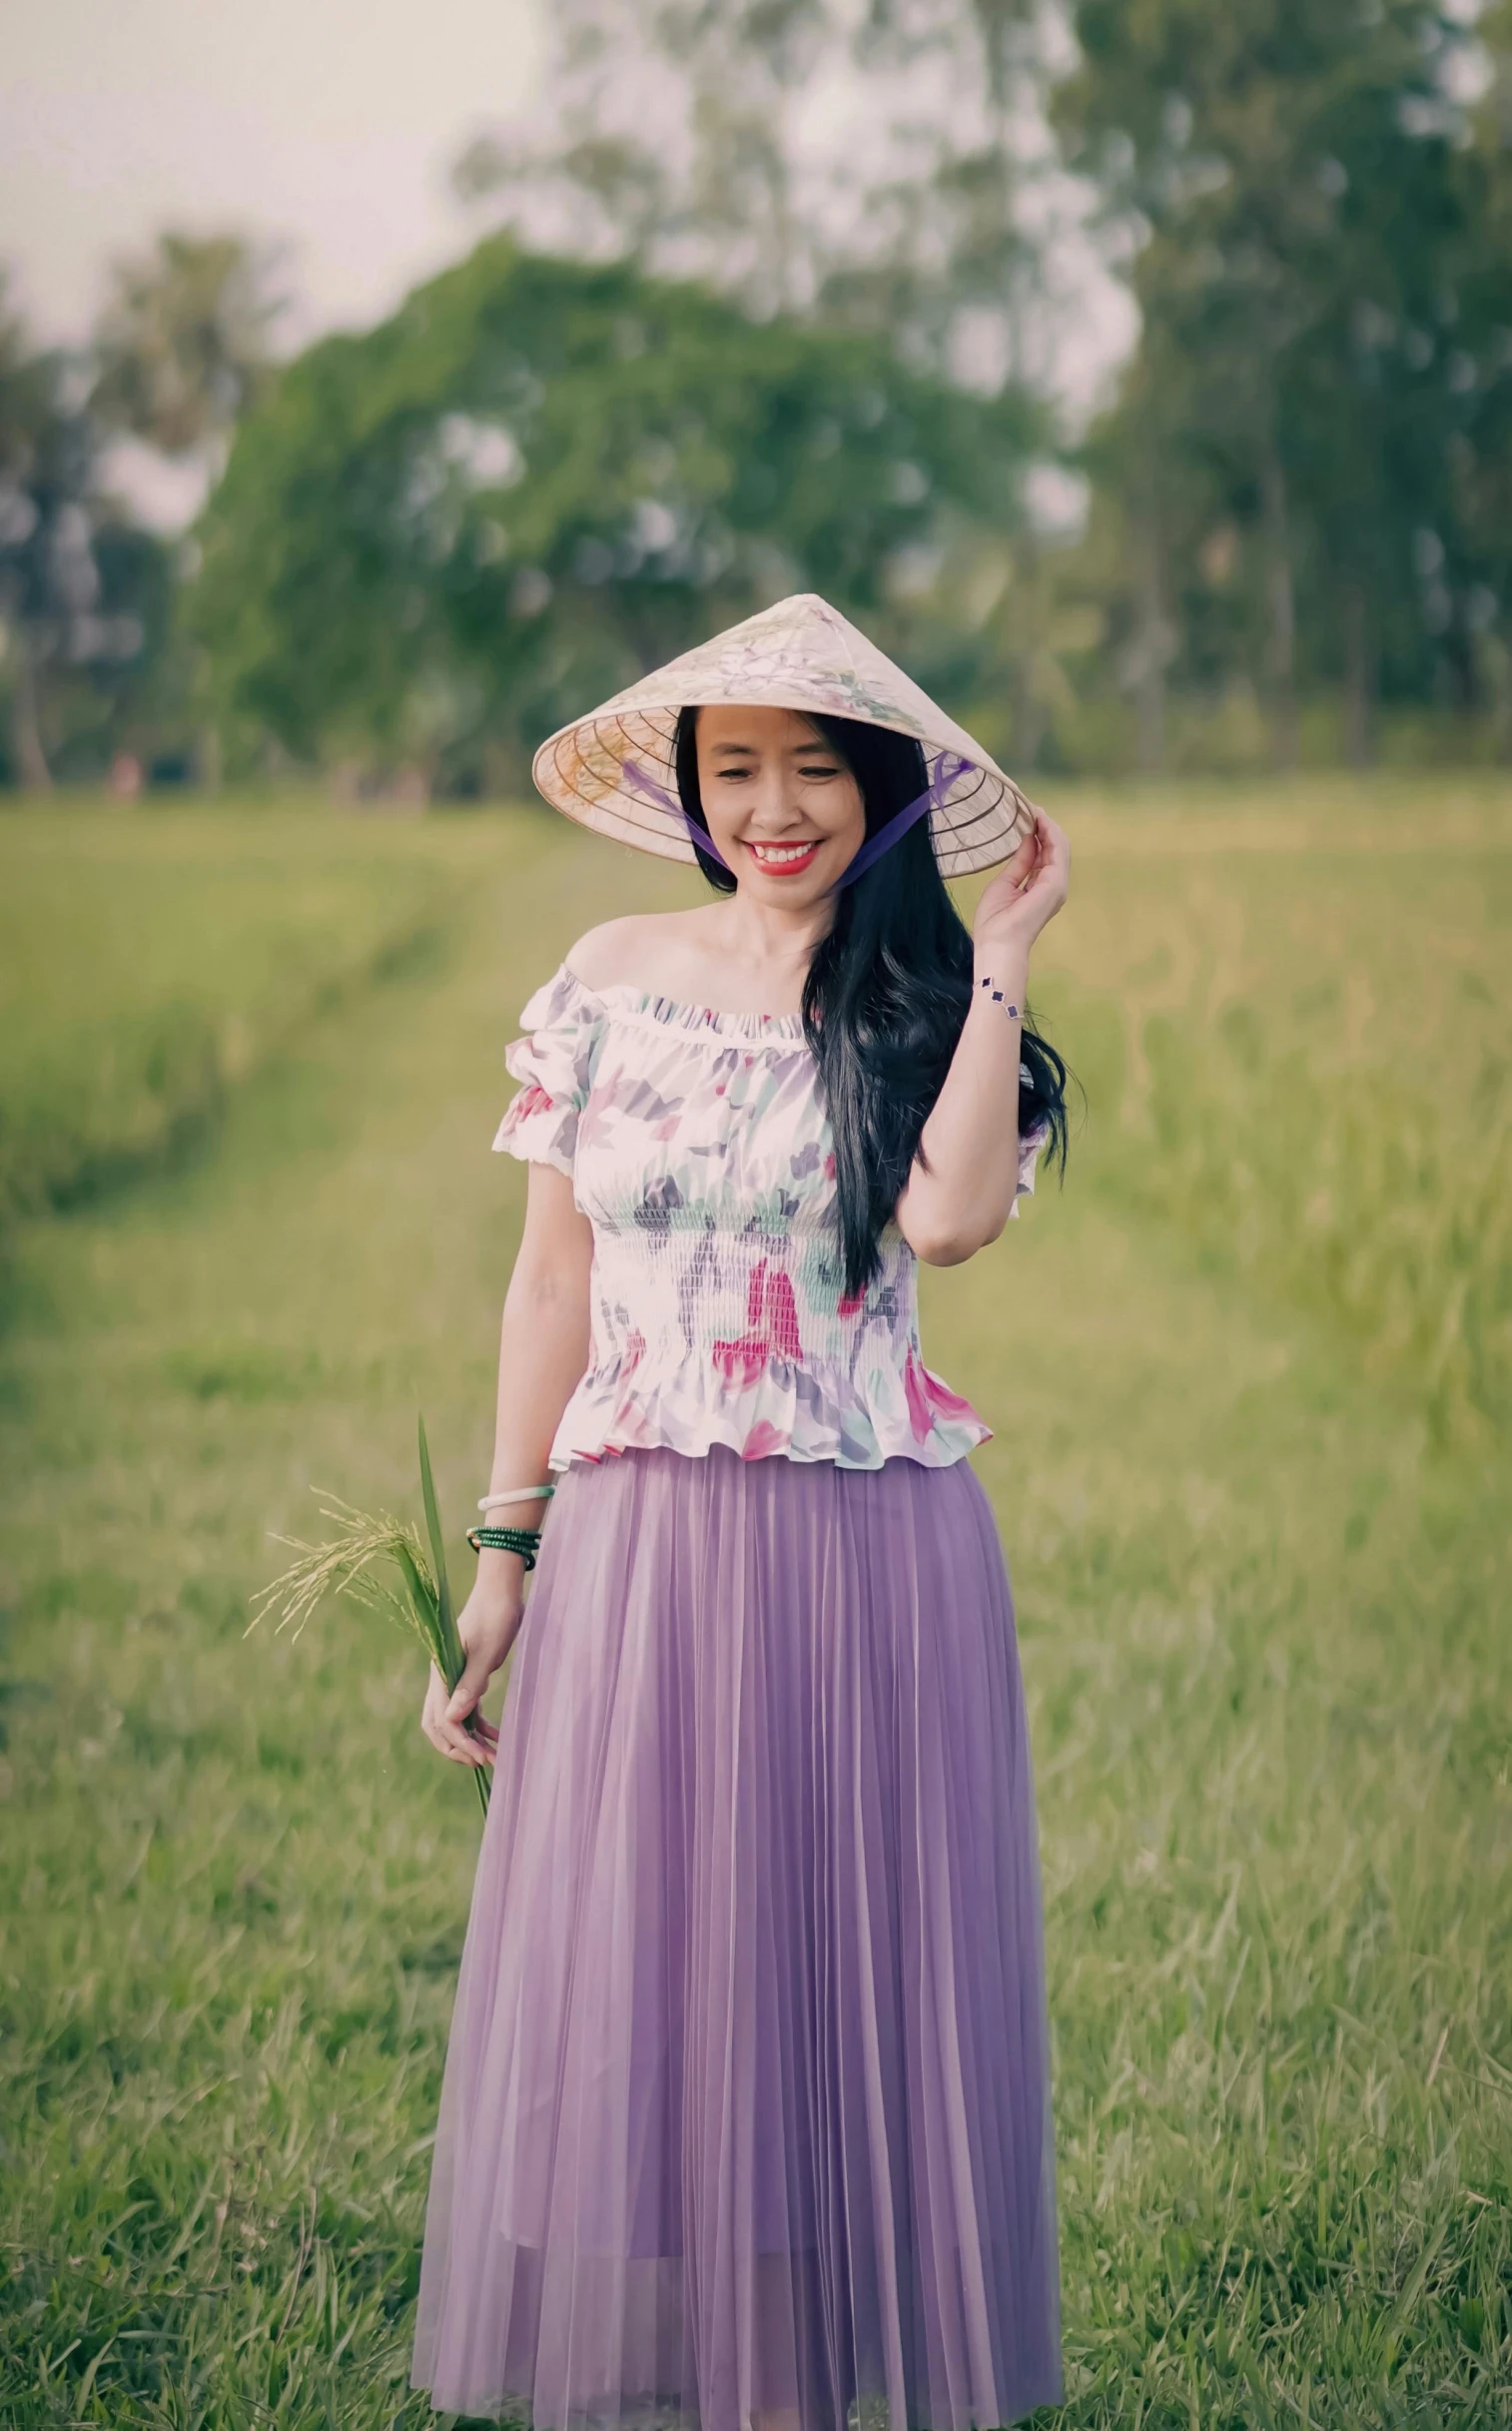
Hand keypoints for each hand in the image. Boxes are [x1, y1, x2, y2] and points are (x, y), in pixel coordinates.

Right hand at [420, 1568, 524, 1769]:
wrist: (501, 1593)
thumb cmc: (494, 1617)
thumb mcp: (485, 1651)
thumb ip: (469, 1684)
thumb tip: (451, 1720)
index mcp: (441, 1673)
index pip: (442, 1719)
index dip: (460, 1742)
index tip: (481, 1757)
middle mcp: (442, 1679)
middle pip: (437, 1725)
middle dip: (456, 1748)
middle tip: (481, 1763)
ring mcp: (454, 1679)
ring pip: (454, 1721)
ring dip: (470, 1741)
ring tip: (492, 1757)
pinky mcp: (469, 1677)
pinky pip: (469, 1710)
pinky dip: (480, 1726)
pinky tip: (497, 1737)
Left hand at [972, 810, 1069, 959]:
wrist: (997, 942)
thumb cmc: (995, 921)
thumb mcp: (1005, 883)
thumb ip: (1019, 862)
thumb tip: (1027, 839)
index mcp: (1041, 888)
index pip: (1044, 855)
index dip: (1037, 835)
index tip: (1026, 817)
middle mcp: (1053, 886)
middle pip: (1055, 848)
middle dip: (1044, 827)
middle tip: (1030, 807)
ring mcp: (1057, 885)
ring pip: (1059, 846)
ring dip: (1048, 825)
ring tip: (1034, 809)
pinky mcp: (1056, 883)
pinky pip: (1057, 850)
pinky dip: (1049, 832)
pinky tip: (1038, 819)